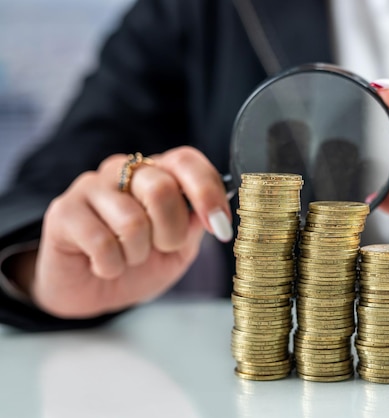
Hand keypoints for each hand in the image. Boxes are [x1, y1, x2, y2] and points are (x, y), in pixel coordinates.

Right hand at [30, 146, 231, 317]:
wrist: (91, 291)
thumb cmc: (138, 264)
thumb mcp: (179, 249)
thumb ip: (195, 225)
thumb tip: (214, 213)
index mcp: (157, 172)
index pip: (186, 160)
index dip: (207, 193)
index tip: (220, 228)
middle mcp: (123, 170)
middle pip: (161, 188)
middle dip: (171, 233)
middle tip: (161, 249)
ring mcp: (90, 187)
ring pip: (133, 220)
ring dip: (138, 253)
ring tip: (128, 257)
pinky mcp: (63, 211)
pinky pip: (101, 243)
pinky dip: (112, 266)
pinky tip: (104, 265)